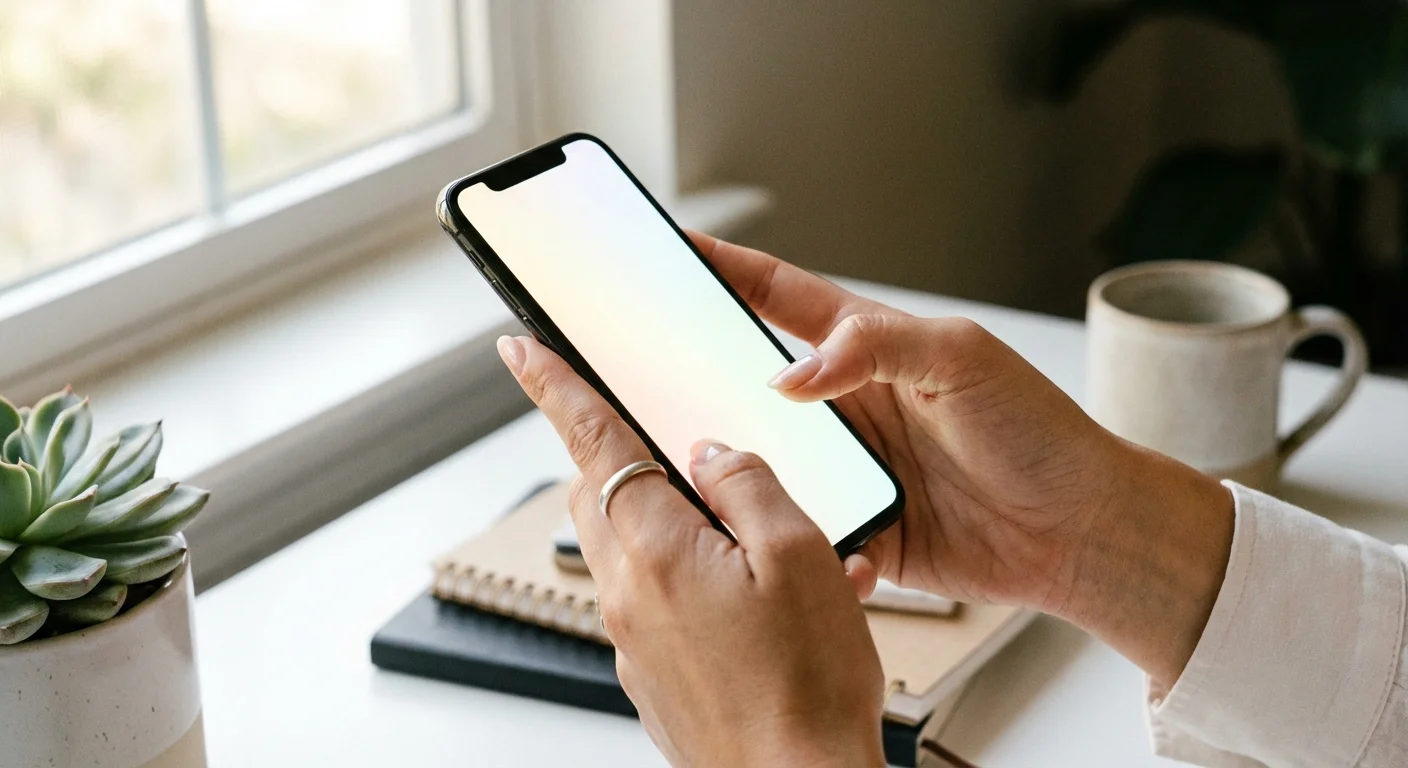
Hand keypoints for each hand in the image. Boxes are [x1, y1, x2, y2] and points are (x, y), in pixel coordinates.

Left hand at [498, 334, 886, 767]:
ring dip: (674, 524)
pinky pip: (660, 603)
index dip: (552, 385)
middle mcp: (627, 595)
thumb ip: (748, 485)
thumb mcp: (798, 556)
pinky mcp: (653, 676)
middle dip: (620, 456)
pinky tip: (763, 603)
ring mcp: (634, 641)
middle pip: (603, 496)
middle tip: (667, 441)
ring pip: (634, 551)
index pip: (590, 441)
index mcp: (654, 549)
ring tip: (759, 542)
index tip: (519, 348)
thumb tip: (712, 452)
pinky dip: (695, 582)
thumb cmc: (804, 690)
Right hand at [690, 232, 1233, 685]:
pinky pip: (790, 525)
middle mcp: (845, 406)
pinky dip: (761, 526)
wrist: (1081, 532)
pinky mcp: (853, 528)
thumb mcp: (964, 360)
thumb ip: (877, 347)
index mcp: (868, 349)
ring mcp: (846, 469)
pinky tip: (736, 524)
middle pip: (748, 379)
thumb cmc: (1040, 433)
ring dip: (719, 455)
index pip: (778, 296)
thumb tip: (790, 375)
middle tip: (637, 360)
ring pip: (757, 457)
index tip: (669, 247)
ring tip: (668, 449)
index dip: (723, 269)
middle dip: (690, 366)